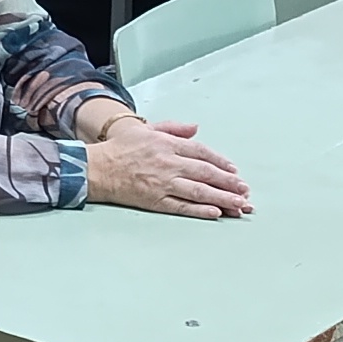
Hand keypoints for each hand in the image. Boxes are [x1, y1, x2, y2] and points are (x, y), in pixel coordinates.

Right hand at [80, 107, 250, 217]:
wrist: (98, 168)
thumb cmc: (121, 147)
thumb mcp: (147, 128)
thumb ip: (174, 128)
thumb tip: (196, 128)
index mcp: (167, 144)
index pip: (202, 152)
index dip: (221, 162)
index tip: (235, 171)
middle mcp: (168, 163)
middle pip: (205, 173)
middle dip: (228, 183)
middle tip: (245, 191)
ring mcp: (162, 183)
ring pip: (198, 191)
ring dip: (222, 198)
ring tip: (239, 205)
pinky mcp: (155, 200)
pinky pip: (181, 206)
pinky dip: (200, 210)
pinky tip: (215, 213)